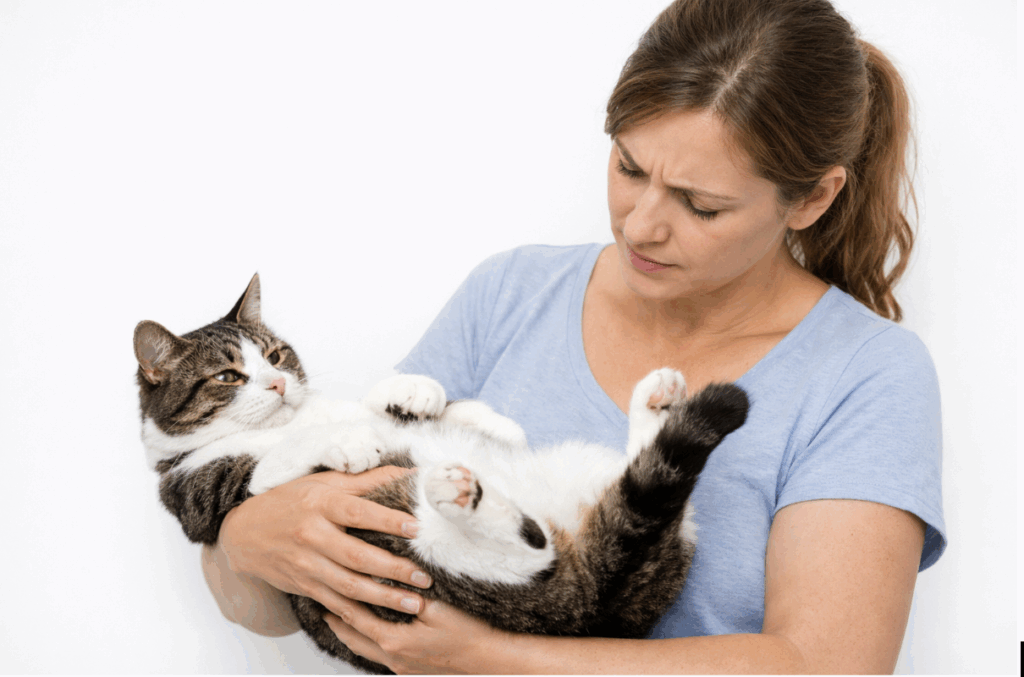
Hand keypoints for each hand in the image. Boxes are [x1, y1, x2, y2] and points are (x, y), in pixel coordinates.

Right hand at [218, 467, 432, 618]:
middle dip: (394, 569)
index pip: (358, 512)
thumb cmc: (291, 501)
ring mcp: (306, 564)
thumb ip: (368, 481)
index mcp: (320, 504)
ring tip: (415, 603)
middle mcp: (312, 535)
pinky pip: (336, 604)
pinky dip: (361, 613)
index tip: (417, 528)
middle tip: (425, 577)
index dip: (388, 520)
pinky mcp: (304, 586)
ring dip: (385, 597)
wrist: (244, 533)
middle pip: (358, 556)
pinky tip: (385, 617)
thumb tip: (410, 474)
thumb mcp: (325, 483)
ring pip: (350, 586)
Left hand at [324, 597, 505, 673]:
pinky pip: (382, 657)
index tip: (325, 590)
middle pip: (354, 639)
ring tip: (341, 618)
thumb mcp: (438, 606)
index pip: (356, 619)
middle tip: (323, 607)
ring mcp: (402, 668)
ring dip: (352, 633)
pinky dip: (370, 642)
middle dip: (337, 622)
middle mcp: (393, 658)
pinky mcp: (412, 671)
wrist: (491, 661)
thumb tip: (387, 577)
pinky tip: (373, 633)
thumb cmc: (469, 633)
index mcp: (394, 641)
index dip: (339, 602)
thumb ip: (408, 592)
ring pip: (366, 650)